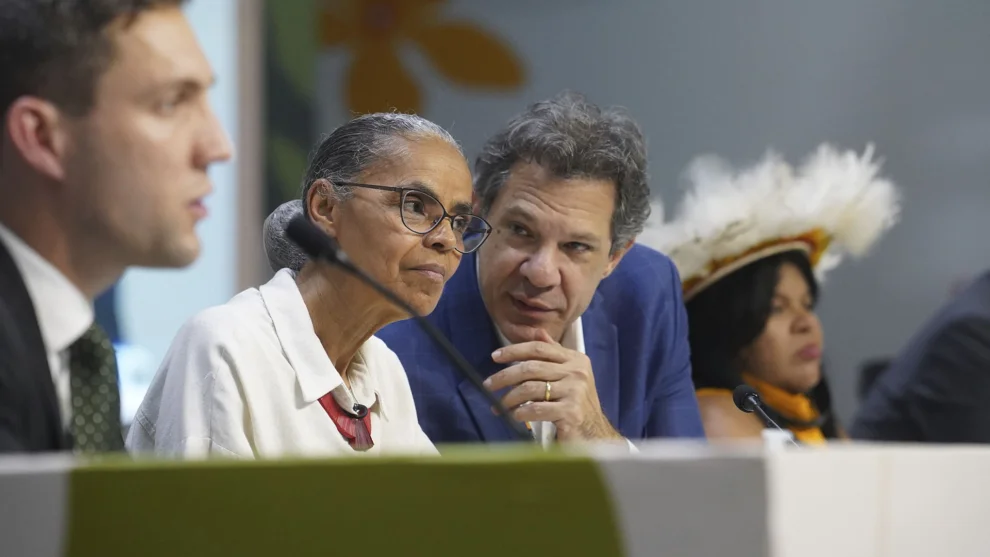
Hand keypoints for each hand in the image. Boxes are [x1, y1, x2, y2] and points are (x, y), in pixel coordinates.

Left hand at [483, 329, 621, 441]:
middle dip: (505, 376)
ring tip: (498, 406)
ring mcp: (575, 392)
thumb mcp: (568, 375)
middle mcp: (577, 372)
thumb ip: (553, 354)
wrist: (595, 434)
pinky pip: (537, 409)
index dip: (514, 350)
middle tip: (489, 384)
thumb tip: (537, 332)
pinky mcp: (571, 412)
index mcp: (575, 359)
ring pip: (530, 388)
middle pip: (531, 367)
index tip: (495, 357)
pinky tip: (514, 416)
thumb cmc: (576, 404)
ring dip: (509, 398)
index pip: (539, 348)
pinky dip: (521, 412)